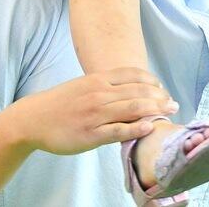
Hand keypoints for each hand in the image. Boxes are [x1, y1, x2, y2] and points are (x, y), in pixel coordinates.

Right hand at [10, 68, 177, 154]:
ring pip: (131, 109)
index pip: (131, 75)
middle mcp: (99, 93)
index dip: (150, 81)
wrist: (34, 118)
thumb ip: (104, 85)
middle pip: (136, 92)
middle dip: (158, 97)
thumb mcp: (83, 85)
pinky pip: (117, 130)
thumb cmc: (60, 103)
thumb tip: (126, 88)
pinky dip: (135, 128)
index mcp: (97, 80)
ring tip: (169, 112)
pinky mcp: (91, 134)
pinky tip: (149, 127)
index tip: (162, 87)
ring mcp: (95, 114)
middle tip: (174, 102)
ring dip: (154, 110)